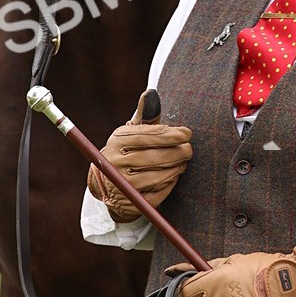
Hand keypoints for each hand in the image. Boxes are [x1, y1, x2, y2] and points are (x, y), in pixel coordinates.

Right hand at [87, 90, 192, 222]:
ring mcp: (123, 185)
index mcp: (118, 140)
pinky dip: (169, 184)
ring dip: (176, 168)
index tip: (187, 133)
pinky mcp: (130, 203)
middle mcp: (117, 162)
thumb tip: (151, 92)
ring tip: (182, 162)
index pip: (150, 135)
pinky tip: (172, 176)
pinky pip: (158, 193)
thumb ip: (145, 115)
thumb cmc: (126, 150)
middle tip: (189, 150)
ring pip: (160, 176)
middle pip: (157, 157)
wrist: (106, 182)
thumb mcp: (131, 131)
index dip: (172, 134)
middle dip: (178, 152)